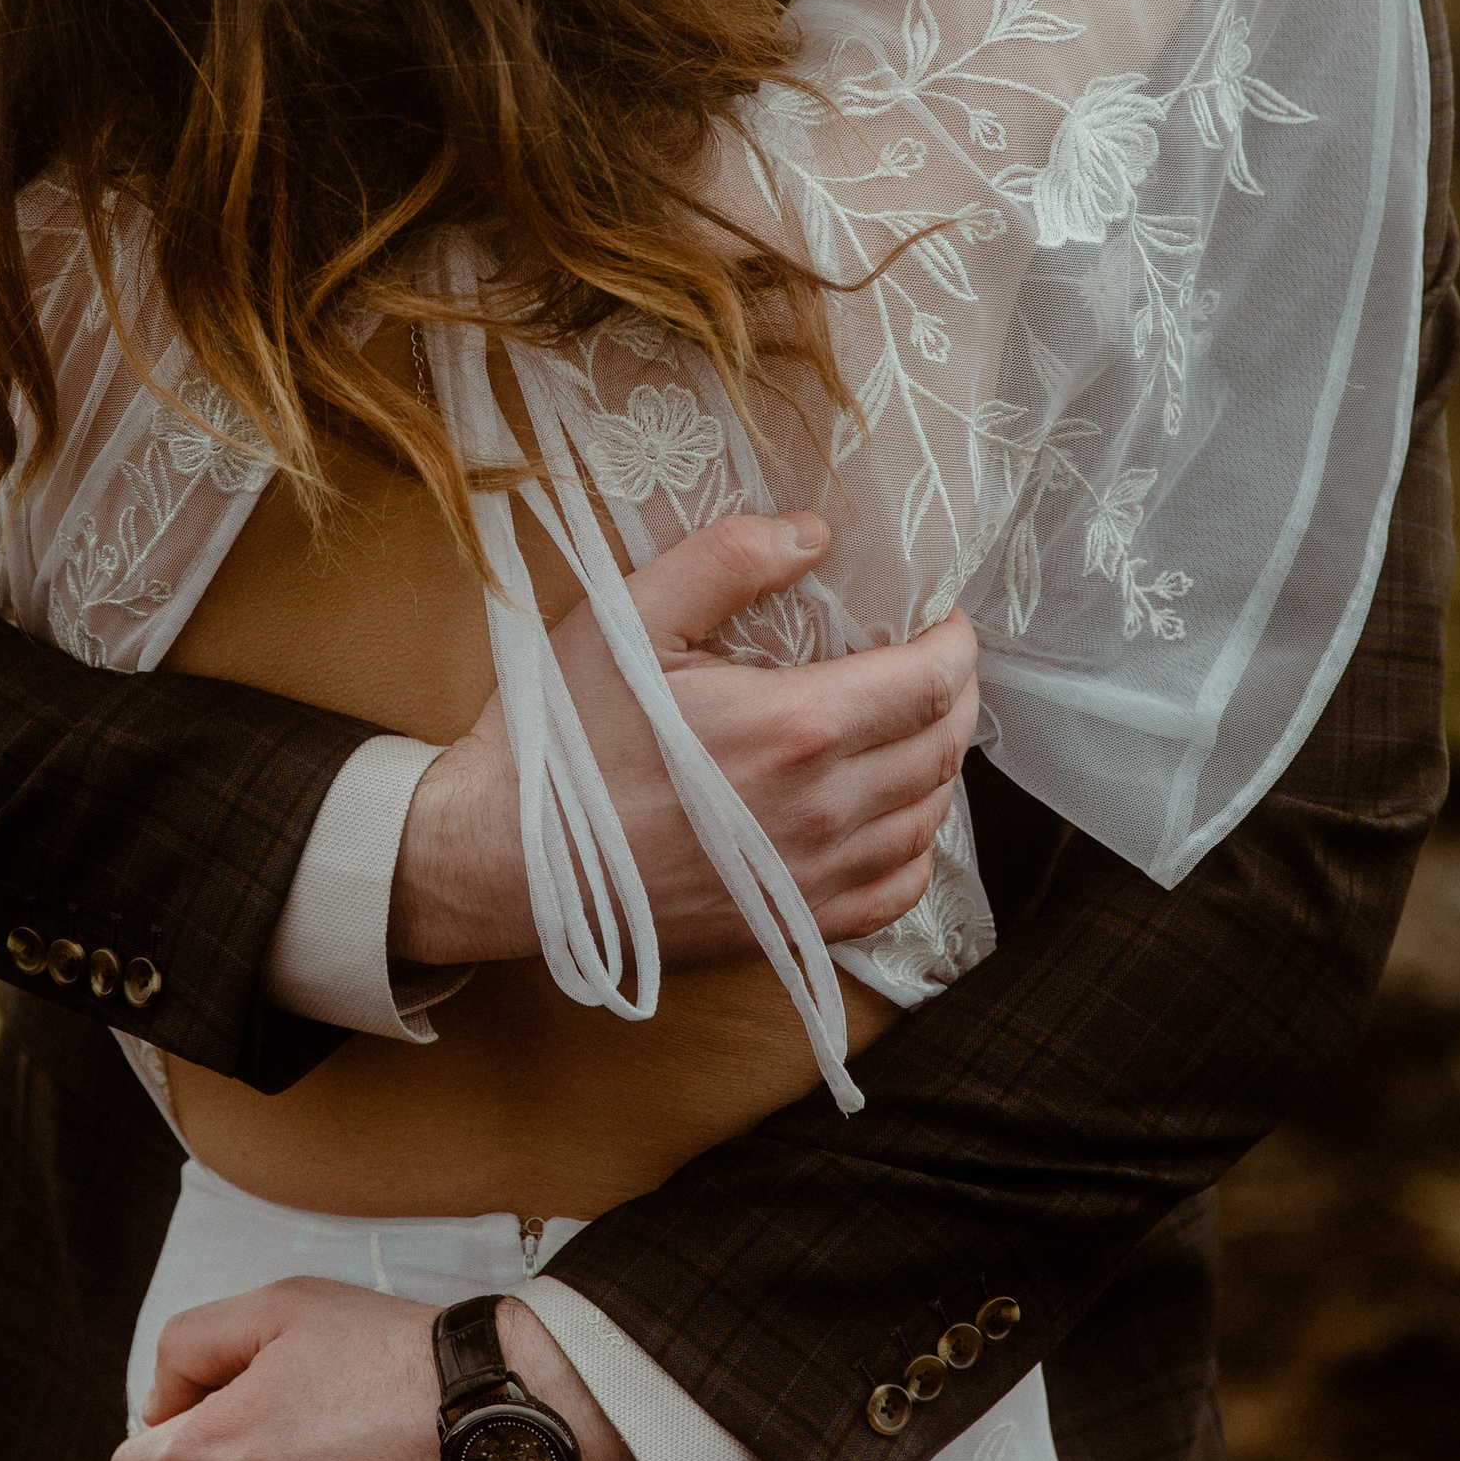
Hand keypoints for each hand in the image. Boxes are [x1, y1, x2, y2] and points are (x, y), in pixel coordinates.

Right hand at [390, 508, 976, 970]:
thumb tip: (814, 533)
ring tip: (911, 727)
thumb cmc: (559, 737)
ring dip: (936, 765)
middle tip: (932, 662)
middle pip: (941, 748)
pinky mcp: (790, 927)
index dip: (955, 644)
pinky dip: (914, 847)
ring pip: (927, 819)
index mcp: (793, 726)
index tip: (941, 619)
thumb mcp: (626, 617)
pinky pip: (896, 891)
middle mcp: (819, 811)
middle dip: (954, 696)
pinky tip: (890, 814)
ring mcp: (810, 880)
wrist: (504, 859)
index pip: (930, 682)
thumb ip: (724, 560)